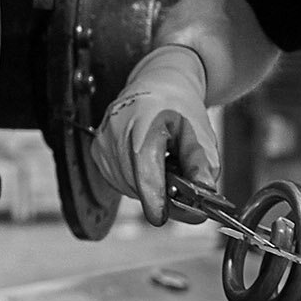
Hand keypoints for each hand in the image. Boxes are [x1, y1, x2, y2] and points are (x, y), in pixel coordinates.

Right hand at [86, 44, 218, 224]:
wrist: (157, 83)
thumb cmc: (178, 105)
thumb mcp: (199, 132)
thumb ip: (202, 166)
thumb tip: (203, 198)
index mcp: (144, 124)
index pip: (144, 171)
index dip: (153, 199)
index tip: (160, 217)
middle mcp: (117, 133)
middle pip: (137, 184)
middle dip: (161, 193)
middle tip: (181, 183)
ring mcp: (103, 143)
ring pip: (127, 187)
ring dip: (148, 187)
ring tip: (162, 165)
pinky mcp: (97, 151)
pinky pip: (118, 180)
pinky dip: (136, 180)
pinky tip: (146, 163)